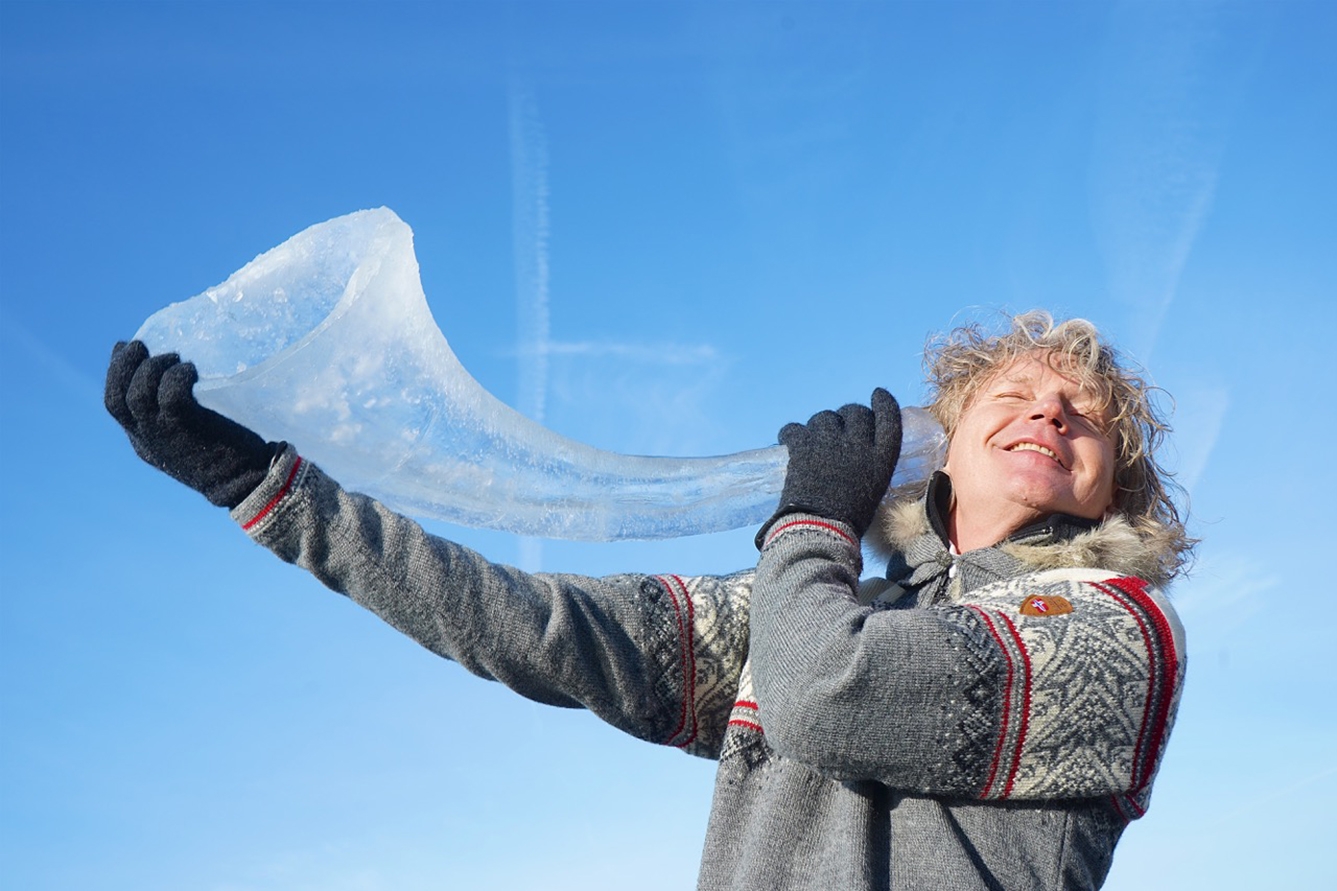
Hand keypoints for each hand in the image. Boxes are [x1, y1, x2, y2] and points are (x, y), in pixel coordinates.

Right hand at [105, 340, 276, 508]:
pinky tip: (192, 371)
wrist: (248, 484)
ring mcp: (164, 435)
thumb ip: (173, 414)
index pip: (114, 403)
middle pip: (116, 398)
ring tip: (176, 359)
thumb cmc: (227, 456)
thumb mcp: (189, 437)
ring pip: (138, 393)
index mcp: (144, 442)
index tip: (124, 348)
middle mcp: (147, 439)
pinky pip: (170, 394)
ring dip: (153, 368)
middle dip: (122, 365)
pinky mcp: (186, 428)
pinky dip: (177, 376)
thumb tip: (169, 374)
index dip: (114, 372)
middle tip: (141, 345)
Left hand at [758, 388, 901, 544]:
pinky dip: (791, 434)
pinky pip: (794, 428)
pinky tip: (790, 441)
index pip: (889, 418)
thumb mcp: (872, 489)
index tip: (878, 394)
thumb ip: (868, 466)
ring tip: (815, 443)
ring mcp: (829, 442)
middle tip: (840, 428)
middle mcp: (858, 444)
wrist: (820, 530)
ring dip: (821, 426)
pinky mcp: (802, 446)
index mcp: (881, 458)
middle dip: (848, 416)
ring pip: (824, 417)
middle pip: (855, 412)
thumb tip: (856, 455)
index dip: (884, 402)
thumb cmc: (849, 520)